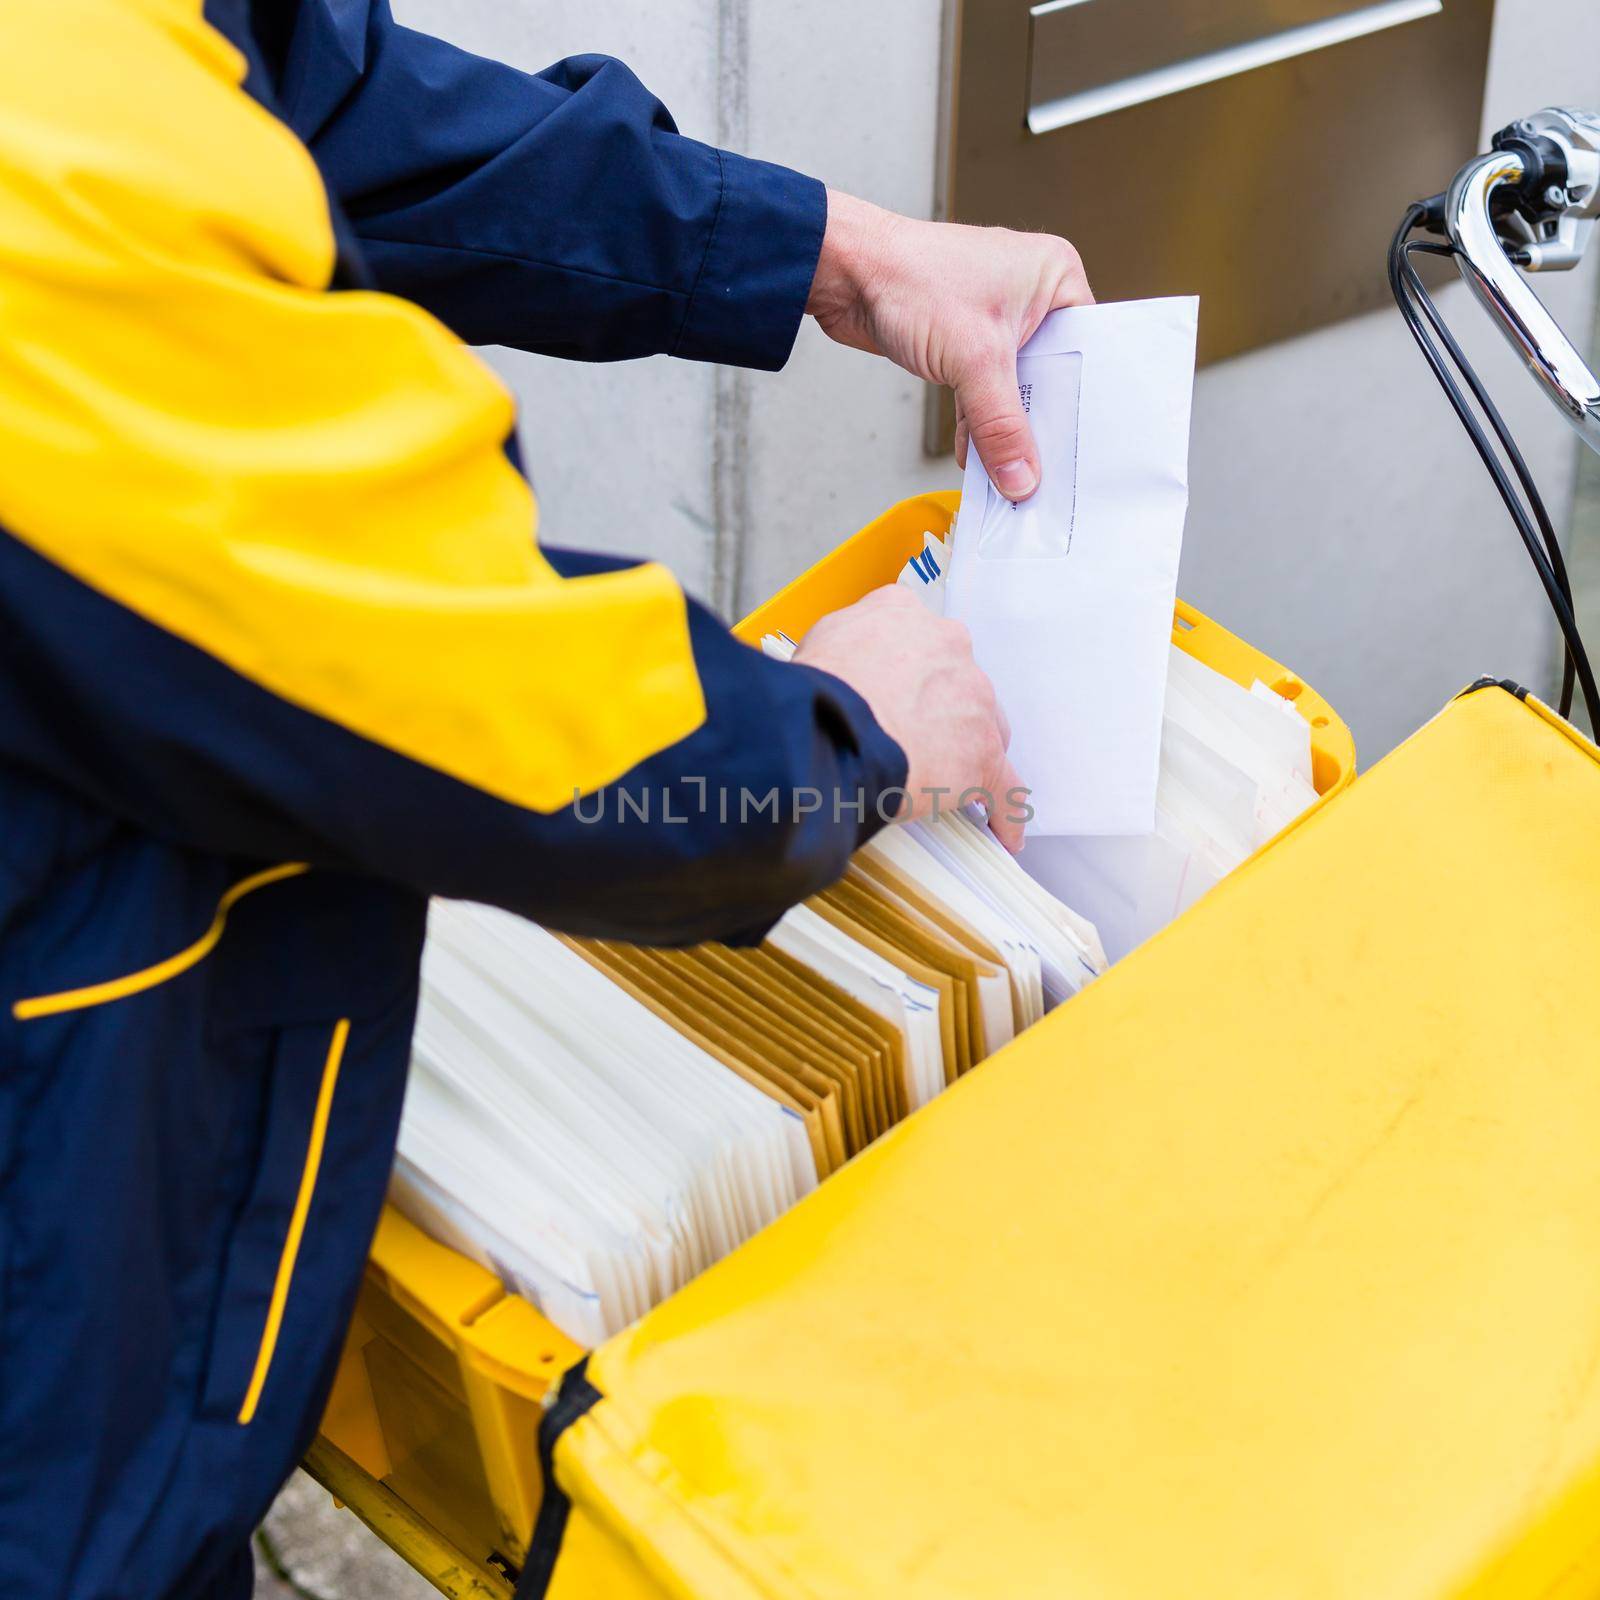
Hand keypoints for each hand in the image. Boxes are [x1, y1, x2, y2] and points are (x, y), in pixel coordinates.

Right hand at [793, 586, 1024, 851]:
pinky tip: (1003, 831)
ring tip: (946, 780)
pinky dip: (1004, 812)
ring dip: (968, 751)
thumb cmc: (817, 693)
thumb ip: (847, 645)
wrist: (833, 730)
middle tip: (912, 736)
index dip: (909, 671)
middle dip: (942, 708)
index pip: (919, 638)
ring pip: (984, 728)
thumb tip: (844, 666)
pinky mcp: (982, 755)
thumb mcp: (819, 642)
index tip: (900, 690)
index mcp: (905, 615)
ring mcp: (972, 700)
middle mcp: (948, 645)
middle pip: (958, 681)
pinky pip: (1003, 788)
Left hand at [806, 190, 1092, 500]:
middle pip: (1048, 376)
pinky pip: (982, 392)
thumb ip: (1000, 425)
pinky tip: (974, 455)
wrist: (846, 273)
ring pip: (1011, 390)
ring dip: (999, 430)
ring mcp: (996, 320)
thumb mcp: (973, 359)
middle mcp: (1030, 295)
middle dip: (1033, 423)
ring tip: (1006, 473)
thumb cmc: (910, 277)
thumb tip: (1022, 477)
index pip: (1085, 351)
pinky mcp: (964, 342)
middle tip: (1039, 468)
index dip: (1078, 402)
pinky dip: (975, 423)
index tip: (1077, 448)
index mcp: (1054, 275)